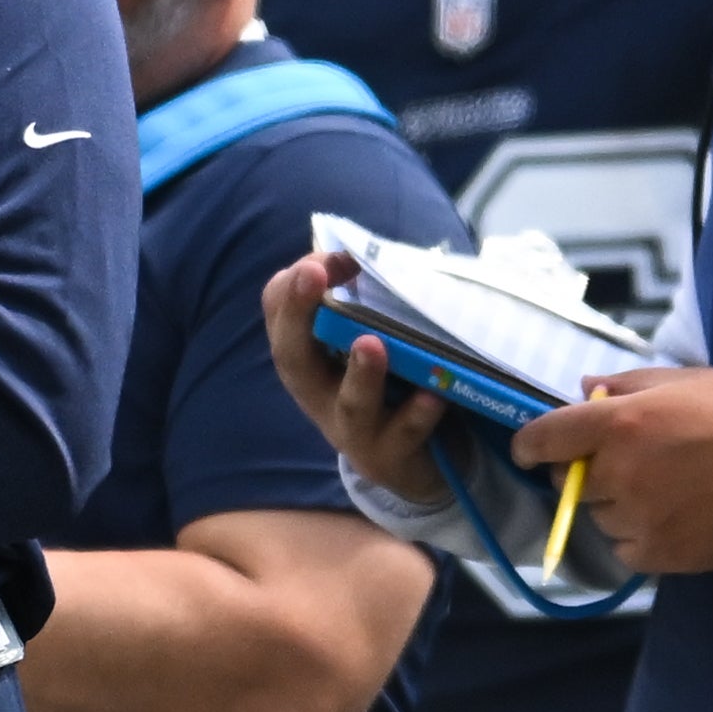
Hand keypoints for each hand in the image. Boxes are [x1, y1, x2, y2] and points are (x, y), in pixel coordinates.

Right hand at [264, 252, 448, 505]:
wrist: (409, 461)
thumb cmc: (385, 382)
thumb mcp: (364, 335)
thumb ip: (363, 297)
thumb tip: (370, 249)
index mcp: (305, 356)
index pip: (279, 312)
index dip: (294, 284)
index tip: (321, 257)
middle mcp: (318, 393)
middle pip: (292, 357)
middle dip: (298, 312)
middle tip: (311, 273)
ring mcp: (353, 430)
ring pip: (350, 405)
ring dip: (360, 374)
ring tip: (371, 343)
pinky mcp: (390, 457)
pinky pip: (403, 435)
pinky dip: (417, 414)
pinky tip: (433, 394)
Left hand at [508, 365, 712, 573]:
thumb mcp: (684, 380)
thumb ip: (625, 384)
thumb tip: (582, 388)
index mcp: (619, 425)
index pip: (544, 438)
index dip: (528, 444)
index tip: (529, 449)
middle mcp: (618, 474)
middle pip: (567, 480)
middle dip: (580, 470)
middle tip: (618, 461)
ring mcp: (637, 518)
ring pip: (596, 516)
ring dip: (611, 504)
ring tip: (657, 489)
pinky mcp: (659, 555)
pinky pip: (623, 548)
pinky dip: (633, 535)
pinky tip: (666, 517)